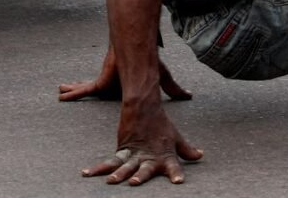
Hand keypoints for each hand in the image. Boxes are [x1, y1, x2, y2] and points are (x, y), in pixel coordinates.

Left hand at [59, 45, 191, 101]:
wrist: (138, 54)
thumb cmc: (148, 64)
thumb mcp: (162, 78)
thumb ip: (172, 88)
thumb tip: (188, 94)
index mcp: (121, 86)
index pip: (110, 91)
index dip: (103, 92)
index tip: (95, 92)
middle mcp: (110, 86)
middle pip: (93, 89)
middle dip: (79, 88)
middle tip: (66, 89)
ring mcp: (104, 84)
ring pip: (85, 88)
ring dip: (73, 88)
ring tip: (61, 89)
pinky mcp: (100, 84)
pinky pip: (84, 91)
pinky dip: (73, 93)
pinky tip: (61, 95)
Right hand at [82, 101, 202, 185]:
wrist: (143, 105)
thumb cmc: (161, 124)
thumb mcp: (176, 137)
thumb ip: (186, 149)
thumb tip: (200, 155)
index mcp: (165, 155)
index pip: (173, 166)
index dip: (176, 173)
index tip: (179, 181)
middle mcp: (149, 156)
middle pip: (144, 169)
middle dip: (140, 176)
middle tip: (134, 183)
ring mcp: (134, 153)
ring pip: (124, 166)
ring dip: (118, 174)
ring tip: (111, 181)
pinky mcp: (122, 149)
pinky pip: (110, 162)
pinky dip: (99, 168)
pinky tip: (87, 173)